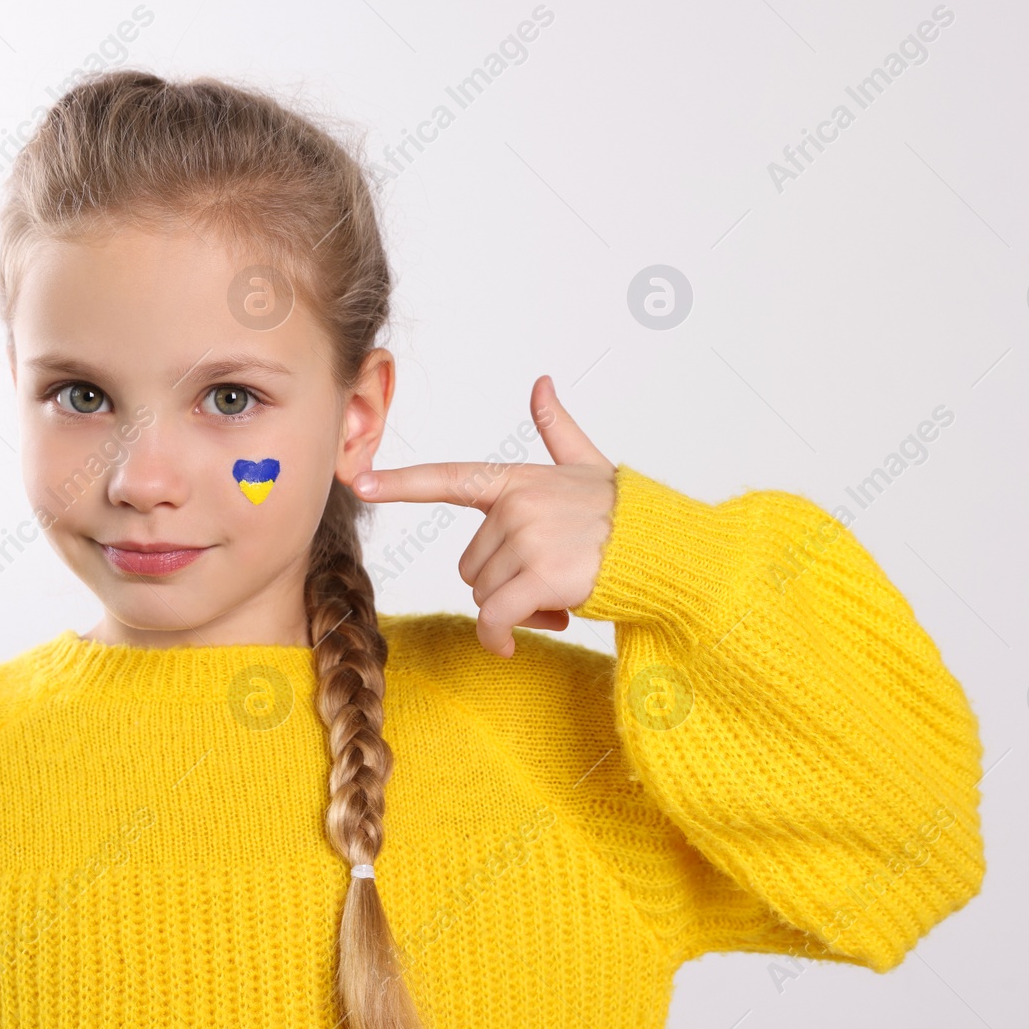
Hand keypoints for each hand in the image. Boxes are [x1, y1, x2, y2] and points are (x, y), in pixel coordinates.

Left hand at [351, 375, 616, 657]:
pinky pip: (494, 619)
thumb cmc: (626, 513)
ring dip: (515, 609)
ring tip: (558, 595)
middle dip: (503, 583)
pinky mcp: (540, 577)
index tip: (360, 480)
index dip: (402, 481)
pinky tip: (514, 644)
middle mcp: (516, 506)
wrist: (668, 550)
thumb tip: (542, 384)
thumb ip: (557, 428)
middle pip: (470, 565)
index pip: (449, 477)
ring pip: (485, 595)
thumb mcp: (587, 465)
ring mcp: (528, 540)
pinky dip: (498, 638)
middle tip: (549, 580)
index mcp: (518, 480)